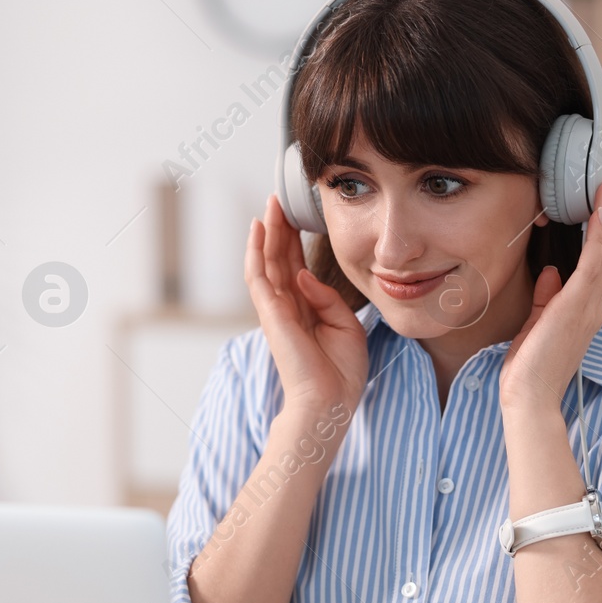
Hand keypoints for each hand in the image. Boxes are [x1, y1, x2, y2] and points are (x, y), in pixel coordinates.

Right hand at [245, 193, 368, 422]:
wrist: (330, 403)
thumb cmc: (340, 373)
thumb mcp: (346, 326)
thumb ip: (327, 298)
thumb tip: (304, 274)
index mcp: (306, 309)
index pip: (297, 267)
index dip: (296, 241)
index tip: (299, 216)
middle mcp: (288, 307)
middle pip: (280, 259)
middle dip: (279, 229)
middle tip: (280, 199)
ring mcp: (276, 310)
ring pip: (267, 261)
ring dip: (267, 232)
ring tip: (269, 205)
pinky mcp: (271, 314)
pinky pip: (258, 276)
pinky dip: (255, 251)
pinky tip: (258, 229)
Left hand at [498, 173, 601, 416]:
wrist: (529, 397)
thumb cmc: (530, 367)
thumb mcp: (537, 323)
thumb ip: (547, 297)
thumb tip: (551, 271)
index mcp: (586, 309)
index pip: (601, 262)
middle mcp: (594, 305)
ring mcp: (590, 306)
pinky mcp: (577, 306)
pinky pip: (594, 263)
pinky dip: (599, 235)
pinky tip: (599, 212)